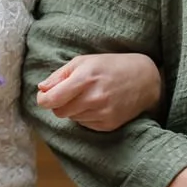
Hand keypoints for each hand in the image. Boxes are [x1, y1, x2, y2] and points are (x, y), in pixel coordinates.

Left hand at [36, 51, 163, 130]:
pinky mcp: (109, 124)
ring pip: (72, 118)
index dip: (44, 100)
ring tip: (89, 96)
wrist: (145, 79)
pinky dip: (87, 116)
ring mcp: (103, 113)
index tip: (45, 97)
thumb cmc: (111, 66)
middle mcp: (94, 97)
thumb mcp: (84, 61)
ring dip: (75, 110)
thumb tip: (42, 89)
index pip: (52, 99)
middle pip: (59, 112)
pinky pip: (85, 124)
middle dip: (59, 104)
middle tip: (69, 95)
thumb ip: (59, 75)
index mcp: (85, 78)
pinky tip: (98, 104)